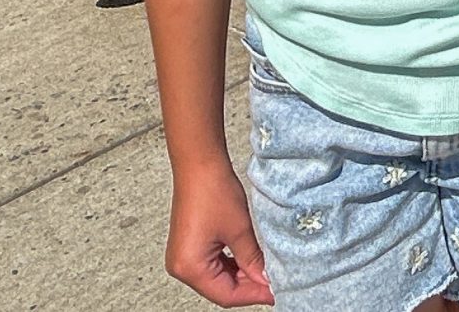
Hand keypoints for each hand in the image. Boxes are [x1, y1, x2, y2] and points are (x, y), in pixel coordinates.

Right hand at [166, 158, 272, 306]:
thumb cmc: (212, 191)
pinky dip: (232, 266)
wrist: (199, 164)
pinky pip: (213, 266)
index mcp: (190, 267)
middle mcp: (181, 267)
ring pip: (219, 279)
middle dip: (249, 286)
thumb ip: (253, 260)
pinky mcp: (189, 247)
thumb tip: (267, 280)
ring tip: (266, 270)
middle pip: (221, 289)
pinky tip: (250, 261)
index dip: (254, 294)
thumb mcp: (240, 231)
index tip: (276, 291)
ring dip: (242, 276)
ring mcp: (183, 257)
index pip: (227, 295)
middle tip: (276, 281)